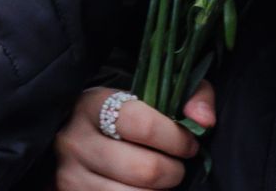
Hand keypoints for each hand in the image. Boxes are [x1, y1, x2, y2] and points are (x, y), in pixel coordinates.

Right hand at [53, 84, 215, 189]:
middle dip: (174, 172)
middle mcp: (75, 140)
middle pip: (145, 169)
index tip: (189, 144)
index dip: (177, 139)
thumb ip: (189, 95)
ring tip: (161, 182)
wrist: (78, 138)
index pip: (142, 124)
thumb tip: (204, 120)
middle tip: (177, 167)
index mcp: (92, 104)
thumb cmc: (125, 116)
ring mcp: (71, 175)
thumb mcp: (151, 93)